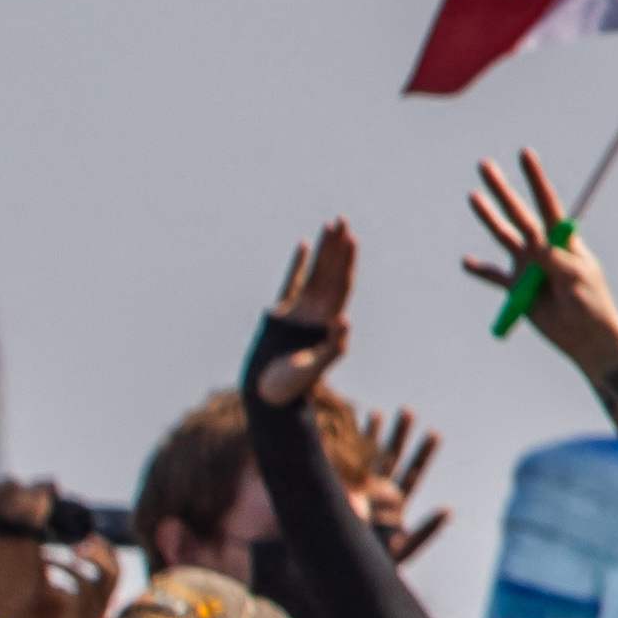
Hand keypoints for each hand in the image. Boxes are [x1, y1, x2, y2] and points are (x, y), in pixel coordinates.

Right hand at [249, 221, 359, 417]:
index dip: (346, 260)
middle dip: (337, 247)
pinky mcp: (282, 314)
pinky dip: (297, 264)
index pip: (341, 284)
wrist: (268, 397)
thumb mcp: (315, 368)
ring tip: (329, 225)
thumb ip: (332, 346)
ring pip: (315, 273)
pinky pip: (292, 281)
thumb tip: (343, 321)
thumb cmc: (290, 388)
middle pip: (332, 272)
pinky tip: (303, 245)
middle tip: (342, 220)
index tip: (349, 238)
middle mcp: (319, 312)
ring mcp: (302, 311)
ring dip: (323, 250)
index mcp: (329, 322)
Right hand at [351, 402, 449, 568]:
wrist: (337, 576)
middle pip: (392, 460)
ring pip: (364, 461)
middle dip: (399, 436)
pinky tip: (340, 433)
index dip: (423, 454)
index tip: (434, 433)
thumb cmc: (371, 567)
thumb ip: (426, 532)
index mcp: (394, 507)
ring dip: (372, 437)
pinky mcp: (335, 497)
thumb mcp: (404, 551)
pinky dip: (340, 451)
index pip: (412, 474)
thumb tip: (448, 510)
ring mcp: (355, 495)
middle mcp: (376, 497)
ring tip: (377, 412)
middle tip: (407, 411)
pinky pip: (338, 469)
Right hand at [464, 149, 617, 365]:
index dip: (536, 179)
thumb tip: (535, 240)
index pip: (547, 204)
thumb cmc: (591, 306)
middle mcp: (543, 249)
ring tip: (473, 196)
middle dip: (503, 189)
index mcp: (563, 242)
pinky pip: (493, 276)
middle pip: (519, 214)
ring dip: (488, 217)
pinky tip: (466, 262)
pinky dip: (479, 270)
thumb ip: (555, 260)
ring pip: (503, 237)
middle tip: (485, 165)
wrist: (587, 338)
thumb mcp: (576, 280)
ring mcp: (528, 268)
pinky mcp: (516, 290)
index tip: (525, 153)